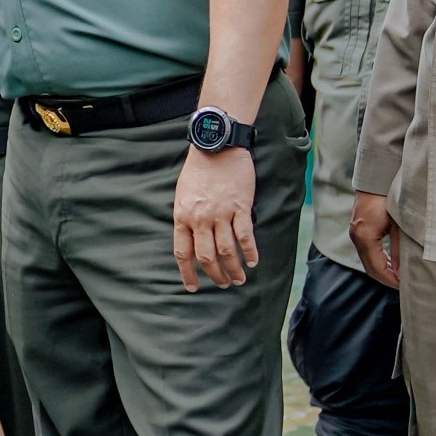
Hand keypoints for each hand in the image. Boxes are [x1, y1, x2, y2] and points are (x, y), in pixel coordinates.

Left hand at [172, 147, 258, 292]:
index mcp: (182, 217)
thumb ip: (187, 219)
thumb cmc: (198, 172)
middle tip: (224, 284)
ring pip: (227, 251)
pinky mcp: (240, 207)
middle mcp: (200, 219)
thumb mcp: (182, 196)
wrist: (216, 148)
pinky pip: (245, 236)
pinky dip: (250, 252)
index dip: (187, 272)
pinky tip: (253, 261)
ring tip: (240, 279)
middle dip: (216, 275)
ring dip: (234, 269)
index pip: (182, 252)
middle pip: (206, 256)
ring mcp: (221, 214)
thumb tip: (192, 241)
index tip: (193, 287)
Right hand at [349, 190, 400, 289]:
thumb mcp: (399, 225)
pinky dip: (378, 261)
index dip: (391, 280)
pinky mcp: (357, 230)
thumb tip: (402, 271)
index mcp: (366, 237)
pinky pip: (366, 253)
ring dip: (382, 270)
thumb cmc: (390, 198)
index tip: (405, 286)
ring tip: (399, 276)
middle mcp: (356, 237)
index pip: (377, 268)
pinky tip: (390, 263)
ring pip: (367, 261)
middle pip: (369, 268)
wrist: (376, 178)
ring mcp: (355, 234)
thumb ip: (399, 249)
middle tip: (404, 285)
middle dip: (386, 279)